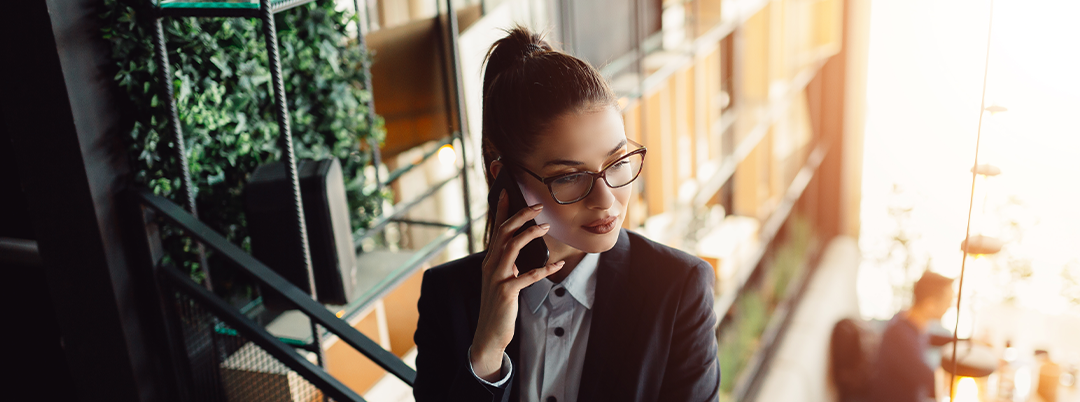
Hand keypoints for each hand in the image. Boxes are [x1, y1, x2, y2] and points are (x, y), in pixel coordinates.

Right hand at [470, 190, 564, 381]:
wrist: (488, 334)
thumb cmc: (499, 306)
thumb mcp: (501, 280)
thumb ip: (508, 263)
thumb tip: (522, 247)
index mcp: (489, 260)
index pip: (495, 229)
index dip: (501, 209)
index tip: (507, 191)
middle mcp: (490, 265)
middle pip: (503, 232)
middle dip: (520, 216)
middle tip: (537, 205)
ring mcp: (497, 277)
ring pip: (512, 247)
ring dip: (530, 234)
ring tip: (545, 227)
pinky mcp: (506, 292)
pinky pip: (528, 275)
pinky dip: (544, 269)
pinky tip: (557, 265)